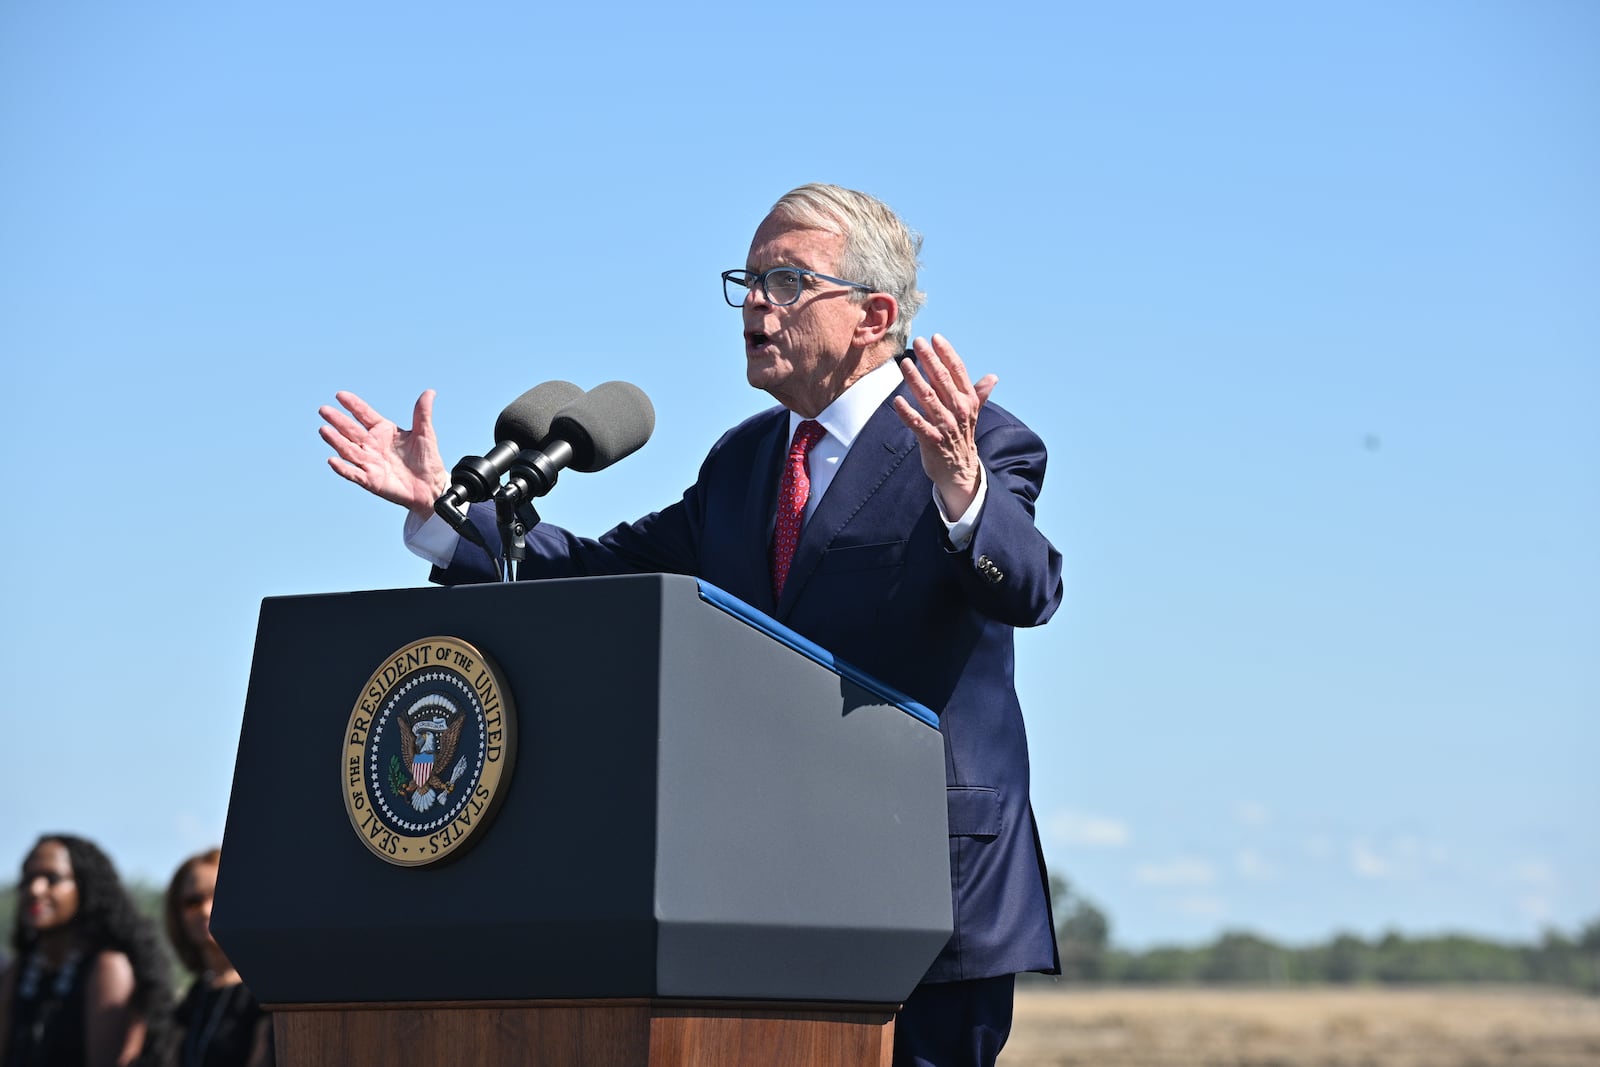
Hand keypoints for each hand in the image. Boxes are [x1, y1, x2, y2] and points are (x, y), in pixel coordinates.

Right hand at [319, 389, 449, 520]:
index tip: (340, 395)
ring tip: (324, 430)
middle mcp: (372, 445)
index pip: (364, 414)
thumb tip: (430, 391)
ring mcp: (369, 462)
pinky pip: (353, 474)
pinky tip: (332, 460)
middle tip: (324, 410)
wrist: (430, 486)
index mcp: (382, 430)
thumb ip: (422, 413)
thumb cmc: (426, 459)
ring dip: (336, 441)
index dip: (353, 405)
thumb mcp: (425, 434)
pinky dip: (343, 468)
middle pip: (350, 430)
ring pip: (348, 450)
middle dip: (337, 420)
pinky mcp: (370, 480)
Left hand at [892, 334, 997, 517]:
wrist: (960, 471)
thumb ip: (979, 393)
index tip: (935, 338)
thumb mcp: (972, 414)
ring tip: (904, 364)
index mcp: (968, 401)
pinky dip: (907, 413)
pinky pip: (917, 424)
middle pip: (942, 380)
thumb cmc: (962, 438)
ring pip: (928, 398)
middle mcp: (958, 410)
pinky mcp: (932, 440)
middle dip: (930, 359)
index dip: (946, 353)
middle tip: (918, 342)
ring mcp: (945, 425)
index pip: (958, 371)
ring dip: (916, 380)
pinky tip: (897, 400)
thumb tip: (993, 377)